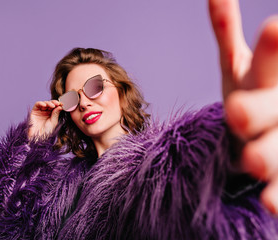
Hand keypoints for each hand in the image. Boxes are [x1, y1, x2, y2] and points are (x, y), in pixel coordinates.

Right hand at [28, 100, 62, 139]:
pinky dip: (41, 103)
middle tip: (57, 104)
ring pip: (44, 103)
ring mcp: (40, 111)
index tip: (62, 104)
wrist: (38, 136)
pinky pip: (37, 104)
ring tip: (52, 106)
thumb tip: (60, 106)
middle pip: (50, 104)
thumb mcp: (53, 122)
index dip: (58, 104)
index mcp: (51, 114)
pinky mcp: (34, 111)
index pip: (55, 107)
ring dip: (48, 103)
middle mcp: (46, 112)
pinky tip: (45, 105)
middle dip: (54, 103)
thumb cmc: (47, 131)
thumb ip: (56, 113)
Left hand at [209, 0, 277, 213]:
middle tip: (236, 114)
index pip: (270, 59)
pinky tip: (271, 204)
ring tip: (253, 164)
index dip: (275, 47)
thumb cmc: (250, 93)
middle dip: (259, 110)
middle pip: (272, 107)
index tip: (274, 27)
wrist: (262, 132)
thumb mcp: (237, 64)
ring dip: (268, 157)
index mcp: (268, 78)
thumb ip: (226, 32)